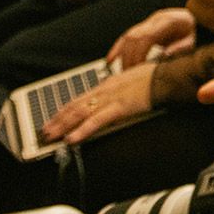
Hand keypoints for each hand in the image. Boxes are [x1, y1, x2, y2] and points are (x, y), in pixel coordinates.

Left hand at [44, 60, 167, 144]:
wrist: (170, 75)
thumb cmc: (157, 78)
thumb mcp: (134, 81)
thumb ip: (120, 90)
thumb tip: (112, 99)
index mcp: (108, 84)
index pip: (79, 99)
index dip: (63, 111)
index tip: (53, 119)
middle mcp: (105, 90)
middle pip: (75, 106)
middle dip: (57, 120)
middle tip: (44, 132)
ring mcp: (111, 98)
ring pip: (80, 113)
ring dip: (63, 126)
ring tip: (50, 137)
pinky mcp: (120, 107)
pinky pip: (97, 121)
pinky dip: (82, 130)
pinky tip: (72, 139)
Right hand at [108, 6, 194, 69]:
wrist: (198, 20)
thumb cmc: (196, 32)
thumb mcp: (193, 40)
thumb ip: (181, 48)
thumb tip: (165, 55)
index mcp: (168, 21)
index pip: (146, 37)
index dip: (139, 53)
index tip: (137, 69)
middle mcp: (156, 19)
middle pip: (133, 37)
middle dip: (129, 57)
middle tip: (127, 75)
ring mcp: (149, 22)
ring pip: (127, 37)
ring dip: (122, 55)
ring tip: (122, 72)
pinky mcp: (144, 27)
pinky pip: (126, 37)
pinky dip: (118, 48)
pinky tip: (110, 60)